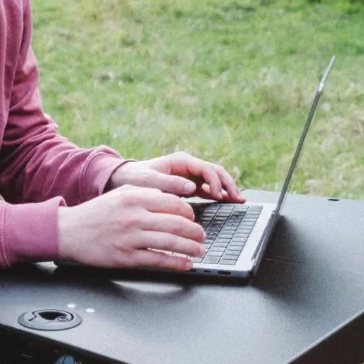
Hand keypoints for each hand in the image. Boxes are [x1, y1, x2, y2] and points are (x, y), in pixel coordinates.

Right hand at [58, 186, 206, 270]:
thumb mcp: (119, 194)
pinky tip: (186, 264)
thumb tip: (170, 199)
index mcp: (134, 197)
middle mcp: (134, 216)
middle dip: (195, 231)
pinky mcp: (126, 257)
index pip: (172, 202)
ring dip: (190, 248)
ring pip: (170, 242)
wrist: (69, 231)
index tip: (193, 218)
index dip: (188, 212)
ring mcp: (131, 238)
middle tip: (202, 236)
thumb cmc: (95, 213)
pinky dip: (176, 263)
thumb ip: (144, 194)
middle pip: (176, 223)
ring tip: (200, 250)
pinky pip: (158, 260)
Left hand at [107, 151, 243, 202]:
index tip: (218, 196)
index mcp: (180, 161)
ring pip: (215, 179)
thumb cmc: (135, 179)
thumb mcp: (149, 181)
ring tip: (238, 200)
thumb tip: (191, 187)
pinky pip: (208, 188)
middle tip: (237, 198)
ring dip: (227, 188)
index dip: (214, 181)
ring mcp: (190, 175)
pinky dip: (219, 194)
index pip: (205, 168)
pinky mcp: (189, 185)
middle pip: (215, 172)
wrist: (125, 180)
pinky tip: (228, 202)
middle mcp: (188, 166)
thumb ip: (169, 183)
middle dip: (227, 184)